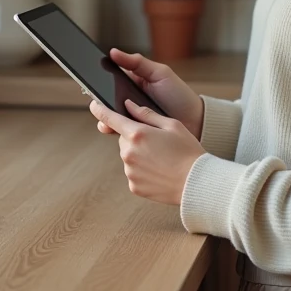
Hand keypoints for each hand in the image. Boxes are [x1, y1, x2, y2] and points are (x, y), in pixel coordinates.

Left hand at [89, 98, 204, 205]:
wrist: (196, 183)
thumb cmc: (187, 151)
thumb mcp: (172, 125)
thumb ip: (147, 114)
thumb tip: (129, 105)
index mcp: (137, 134)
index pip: (110, 118)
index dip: (100, 110)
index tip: (94, 105)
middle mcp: (128, 152)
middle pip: (125, 138)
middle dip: (136, 137)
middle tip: (158, 142)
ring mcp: (130, 171)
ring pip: (129, 156)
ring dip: (140, 154)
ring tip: (162, 158)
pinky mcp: (134, 186)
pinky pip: (134, 172)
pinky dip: (143, 170)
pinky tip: (160, 171)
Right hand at [99, 48, 204, 139]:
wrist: (196, 121)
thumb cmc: (179, 95)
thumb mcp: (160, 73)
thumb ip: (137, 63)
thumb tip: (113, 52)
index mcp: (133, 84)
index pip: (110, 82)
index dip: (98, 82)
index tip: (89, 79)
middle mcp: (130, 102)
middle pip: (107, 102)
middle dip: (100, 103)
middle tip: (95, 103)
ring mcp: (133, 119)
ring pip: (111, 119)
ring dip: (105, 119)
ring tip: (105, 120)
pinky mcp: (137, 135)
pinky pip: (121, 133)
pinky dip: (115, 131)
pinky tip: (113, 129)